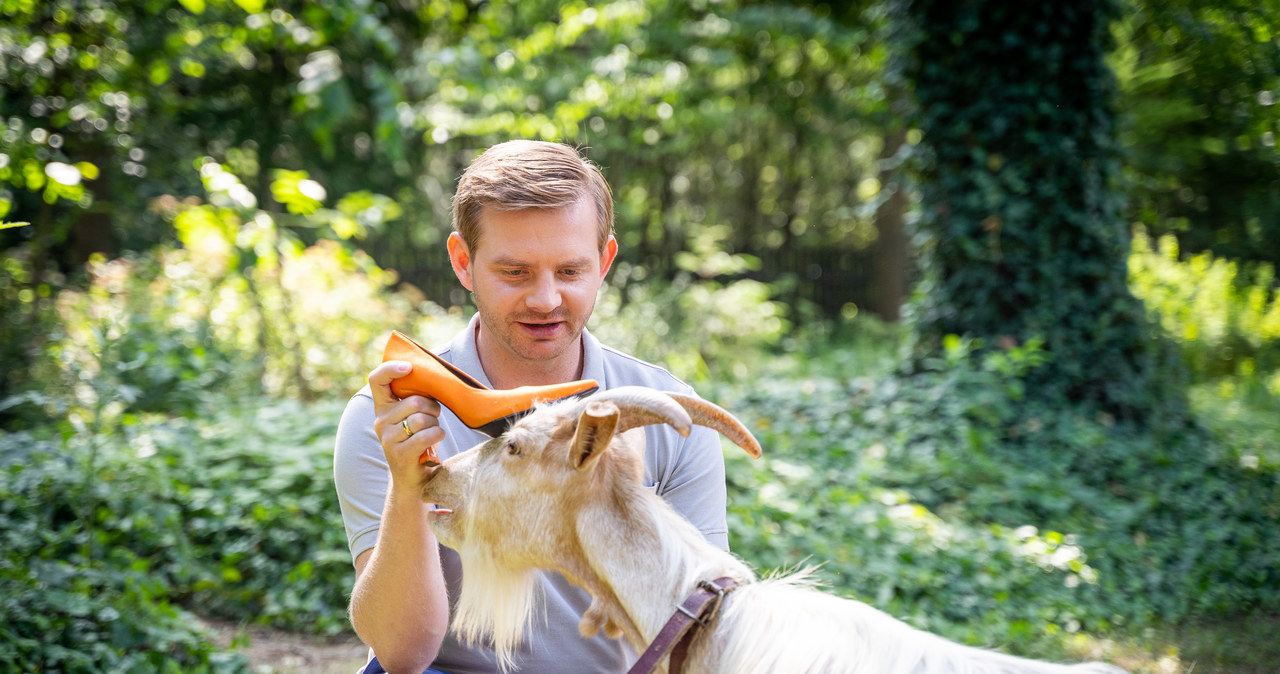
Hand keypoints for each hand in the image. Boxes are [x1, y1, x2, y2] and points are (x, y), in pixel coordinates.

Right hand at [369, 360, 444, 489]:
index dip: (390, 368)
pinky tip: (435, 440)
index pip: (376, 379)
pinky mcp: (399, 454)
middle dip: (432, 409)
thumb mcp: (412, 416)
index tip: (408, 367)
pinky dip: (437, 435)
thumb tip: (434, 375)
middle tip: (432, 419)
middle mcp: (381, 421)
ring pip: (422, 419)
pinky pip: (427, 435)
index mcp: (383, 408)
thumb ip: (415, 397)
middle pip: (414, 401)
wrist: (412, 480)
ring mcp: (388, 439)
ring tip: (431, 433)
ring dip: (435, 425)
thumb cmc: (418, 441)